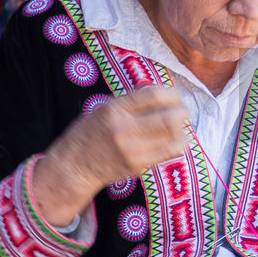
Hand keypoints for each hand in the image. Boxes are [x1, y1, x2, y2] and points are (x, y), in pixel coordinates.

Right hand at [32, 86, 187, 227]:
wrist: (74, 167)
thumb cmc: (88, 134)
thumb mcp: (103, 108)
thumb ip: (131, 100)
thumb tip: (159, 89)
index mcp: (115, 110)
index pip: (154, 96)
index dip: (171, 94)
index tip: (174, 96)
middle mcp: (125, 129)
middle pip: (169, 118)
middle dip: (182, 111)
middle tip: (182, 110)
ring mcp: (133, 149)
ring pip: (174, 136)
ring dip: (182, 128)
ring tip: (179, 124)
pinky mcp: (139, 165)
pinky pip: (170, 152)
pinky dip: (178, 143)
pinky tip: (175, 139)